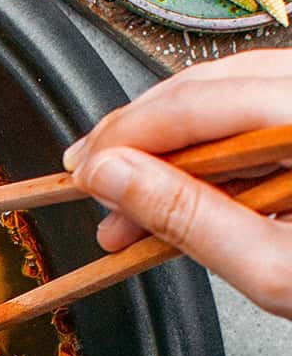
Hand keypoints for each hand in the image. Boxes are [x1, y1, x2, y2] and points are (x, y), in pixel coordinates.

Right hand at [64, 50, 291, 314]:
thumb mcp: (274, 267)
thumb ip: (187, 217)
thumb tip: (115, 178)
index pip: (200, 103)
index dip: (127, 135)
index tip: (83, 171)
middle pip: (213, 88)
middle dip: (143, 140)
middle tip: (94, 185)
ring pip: (234, 100)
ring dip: (174, 152)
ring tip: (132, 208)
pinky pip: (264, 121)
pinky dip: (217, 160)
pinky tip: (184, 199)